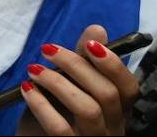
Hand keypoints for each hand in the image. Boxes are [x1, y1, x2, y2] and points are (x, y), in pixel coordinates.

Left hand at [18, 25, 137, 135]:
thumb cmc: (55, 111)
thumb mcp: (69, 84)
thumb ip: (83, 60)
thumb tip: (98, 29)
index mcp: (117, 110)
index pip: (129, 88)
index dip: (113, 65)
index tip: (88, 44)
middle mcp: (112, 127)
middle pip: (107, 94)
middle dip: (76, 65)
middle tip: (47, 49)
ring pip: (88, 109)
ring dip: (57, 82)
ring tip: (33, 69)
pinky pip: (60, 128)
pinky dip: (41, 104)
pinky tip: (27, 89)